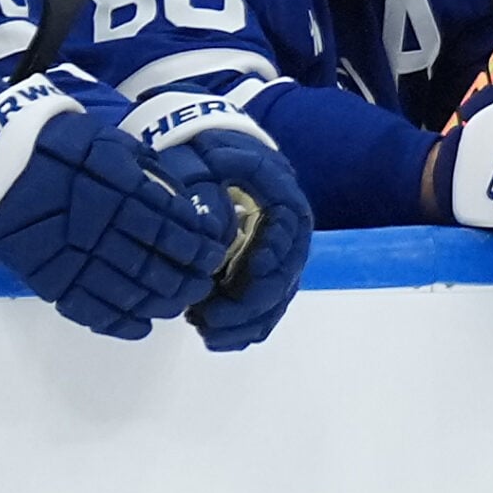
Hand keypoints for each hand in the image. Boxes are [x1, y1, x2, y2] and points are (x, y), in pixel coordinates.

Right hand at [0, 72, 227, 338]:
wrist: (3, 159)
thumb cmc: (68, 147)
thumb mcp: (118, 147)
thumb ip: (152, 178)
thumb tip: (187, 209)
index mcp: (124, 191)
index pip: (172, 227)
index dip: (196, 247)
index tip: (213, 257)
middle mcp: (104, 227)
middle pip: (154, 263)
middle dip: (184, 279)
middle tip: (201, 287)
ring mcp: (75, 255)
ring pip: (126, 290)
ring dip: (157, 302)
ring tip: (177, 307)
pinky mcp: (49, 277)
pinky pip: (86, 307)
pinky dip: (116, 321)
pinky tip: (140, 327)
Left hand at [152, 127, 313, 352]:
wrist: (215, 162)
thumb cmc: (212, 159)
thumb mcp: (212, 157)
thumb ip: (216, 178)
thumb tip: (218, 210)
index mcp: (285, 204)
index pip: (289, 236)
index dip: (273, 256)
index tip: (249, 270)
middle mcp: (289, 239)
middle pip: (283, 280)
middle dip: (247, 304)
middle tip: (207, 316)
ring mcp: (277, 264)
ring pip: (273, 305)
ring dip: (242, 324)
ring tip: (202, 326)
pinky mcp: (262, 284)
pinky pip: (263, 316)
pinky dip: (241, 332)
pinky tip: (211, 336)